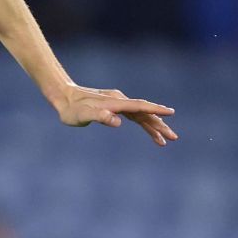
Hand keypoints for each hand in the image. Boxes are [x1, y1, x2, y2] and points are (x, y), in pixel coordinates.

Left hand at [55, 86, 177, 146]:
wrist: (64, 97)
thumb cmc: (71, 109)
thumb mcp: (82, 115)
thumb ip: (100, 117)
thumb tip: (118, 122)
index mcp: (115, 103)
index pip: (139, 107)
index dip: (155, 111)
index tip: (170, 113)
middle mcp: (120, 101)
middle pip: (144, 113)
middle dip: (159, 125)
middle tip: (174, 137)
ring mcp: (118, 104)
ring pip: (141, 115)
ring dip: (154, 126)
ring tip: (166, 140)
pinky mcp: (115, 107)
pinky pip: (134, 115)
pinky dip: (144, 123)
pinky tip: (151, 129)